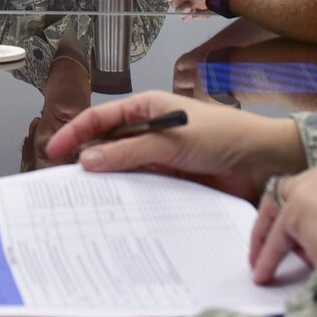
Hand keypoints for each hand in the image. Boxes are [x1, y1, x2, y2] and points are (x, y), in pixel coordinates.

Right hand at [44, 90, 303, 199]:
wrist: (262, 162)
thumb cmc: (224, 136)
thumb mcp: (172, 140)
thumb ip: (130, 151)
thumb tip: (89, 160)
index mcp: (148, 108)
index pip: (101, 118)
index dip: (75, 133)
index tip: (54, 151)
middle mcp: (151, 130)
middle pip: (108, 143)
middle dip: (86, 158)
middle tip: (63, 181)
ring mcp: (160, 156)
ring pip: (123, 168)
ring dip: (107, 180)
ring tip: (84, 198)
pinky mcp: (171, 179)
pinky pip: (141, 186)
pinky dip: (127, 195)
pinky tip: (116, 208)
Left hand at [249, 155, 316, 281]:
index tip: (314, 235)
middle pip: (303, 189)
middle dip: (291, 219)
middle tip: (284, 246)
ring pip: (284, 206)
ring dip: (272, 235)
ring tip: (264, 262)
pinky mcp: (300, 205)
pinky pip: (278, 235)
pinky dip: (269, 255)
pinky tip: (265, 275)